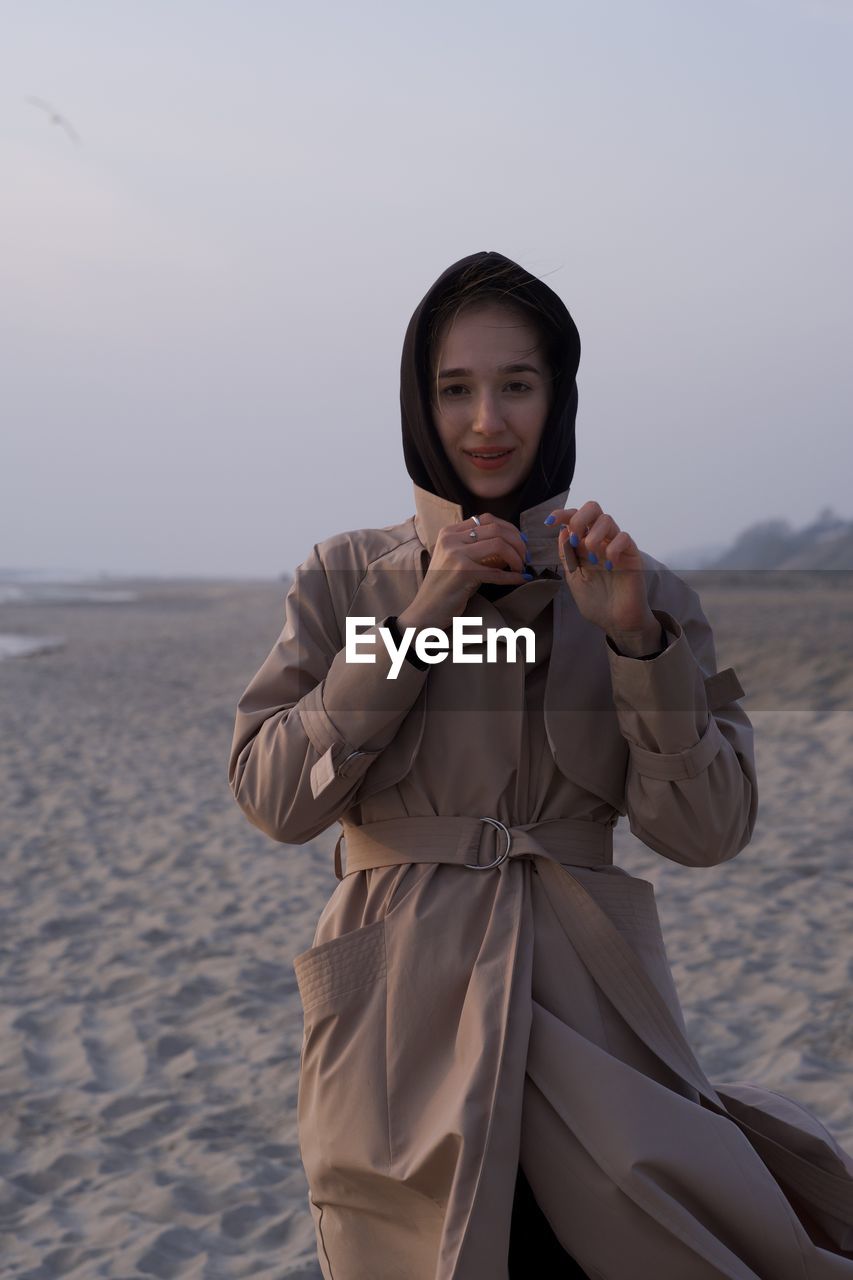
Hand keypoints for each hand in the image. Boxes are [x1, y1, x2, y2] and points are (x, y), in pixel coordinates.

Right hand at [400, 512, 528, 633]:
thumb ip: (473, 546)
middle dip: (517, 542)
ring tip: (521, 567)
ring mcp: (456, 554)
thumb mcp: (454, 558)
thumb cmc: (444, 587)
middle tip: (525, 556)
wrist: (425, 610)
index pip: (486, 519)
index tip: (520, 542)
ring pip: (499, 545)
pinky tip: (520, 579)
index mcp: (449, 532)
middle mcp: (451, 539)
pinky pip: (496, 572)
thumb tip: (509, 542)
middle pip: (496, 529)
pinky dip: (512, 576)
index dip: (509, 529)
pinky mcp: (463, 572)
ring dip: (517, 557)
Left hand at [545, 500, 658, 642]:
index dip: (562, 514)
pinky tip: (609, 566)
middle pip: (593, 509)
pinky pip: (623, 538)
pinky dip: (613, 548)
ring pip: (607, 520)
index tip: (550, 521)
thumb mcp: (573, 577)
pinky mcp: (631, 554)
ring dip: (594, 536)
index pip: (575, 519)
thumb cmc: (595, 601)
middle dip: (579, 519)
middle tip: (576, 540)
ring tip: (592, 558)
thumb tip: (562, 531)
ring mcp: (616, 546)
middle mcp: (600, 540)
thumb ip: (567, 555)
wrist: (615, 621)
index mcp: (584, 544)